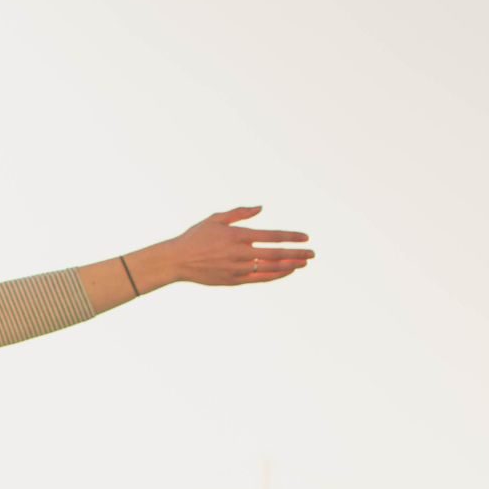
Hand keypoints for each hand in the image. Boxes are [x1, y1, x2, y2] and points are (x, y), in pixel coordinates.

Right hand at [164, 206, 313, 286]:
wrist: (176, 261)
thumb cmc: (195, 237)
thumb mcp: (215, 219)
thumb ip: (239, 213)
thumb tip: (260, 208)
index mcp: (238, 236)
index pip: (272, 236)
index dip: (291, 237)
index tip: (305, 238)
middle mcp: (240, 253)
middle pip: (276, 254)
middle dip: (297, 254)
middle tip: (312, 253)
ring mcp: (238, 269)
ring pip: (270, 268)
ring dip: (289, 266)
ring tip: (303, 263)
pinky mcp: (233, 280)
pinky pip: (260, 278)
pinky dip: (275, 275)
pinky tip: (285, 272)